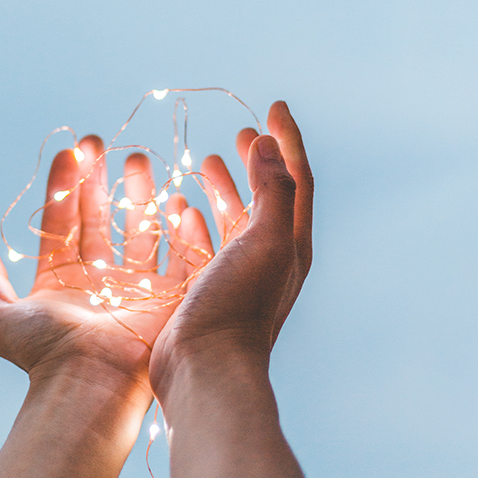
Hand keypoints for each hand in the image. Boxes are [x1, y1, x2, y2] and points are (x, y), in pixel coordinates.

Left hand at [0, 135, 212, 393]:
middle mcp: (99, 282)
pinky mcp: (169, 298)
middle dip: (99, 181)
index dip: (65, 186)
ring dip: (137, 195)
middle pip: (100, 219)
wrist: (91, 383)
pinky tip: (176, 199)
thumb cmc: (45, 355)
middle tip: (100, 144)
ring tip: (138, 160)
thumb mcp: (0, 319)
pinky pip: (178, 256)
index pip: (63, 222)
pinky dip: (179, 229)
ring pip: (138, 230)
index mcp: (62, 281)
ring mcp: (135, 288)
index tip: (70, 151)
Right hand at [147, 103, 329, 477]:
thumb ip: (273, 190)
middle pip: (268, 197)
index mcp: (290, 243)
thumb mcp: (266, 241)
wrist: (207, 372)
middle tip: (242, 132)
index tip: (273, 106)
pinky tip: (180, 210)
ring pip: (235, 220)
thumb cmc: (237, 307)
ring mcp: (238, 277)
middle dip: (258, 161)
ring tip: (210, 163)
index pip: (296, 179)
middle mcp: (270, 259)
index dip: (287, 140)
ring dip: (226, 188)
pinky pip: (206, 244)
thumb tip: (269, 145)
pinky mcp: (208, 292)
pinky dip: (197, 220)